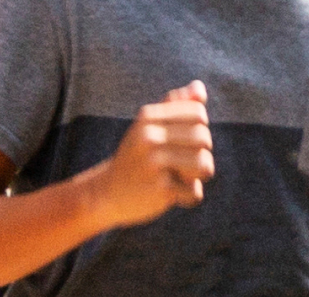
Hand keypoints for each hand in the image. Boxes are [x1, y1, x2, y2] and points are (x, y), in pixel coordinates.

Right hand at [85, 81, 213, 228]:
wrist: (105, 194)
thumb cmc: (134, 158)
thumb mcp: (147, 127)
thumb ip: (173, 105)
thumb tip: (200, 88)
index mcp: (148, 118)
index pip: (197, 112)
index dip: (201, 127)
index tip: (188, 141)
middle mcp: (150, 138)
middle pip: (203, 137)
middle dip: (203, 151)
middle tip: (190, 163)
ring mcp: (154, 164)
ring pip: (203, 164)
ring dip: (202, 173)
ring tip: (189, 178)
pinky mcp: (159, 189)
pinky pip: (194, 192)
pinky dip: (190, 196)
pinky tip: (177, 195)